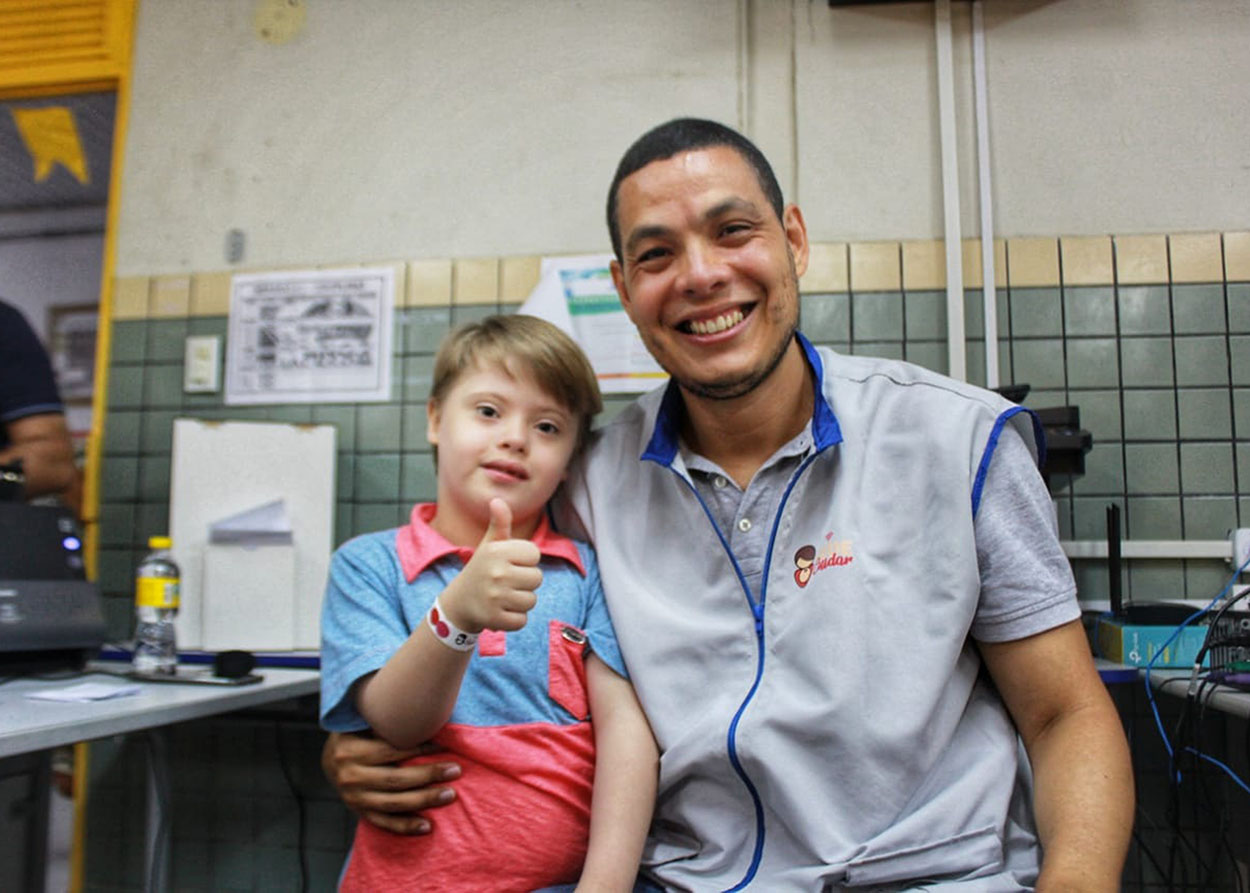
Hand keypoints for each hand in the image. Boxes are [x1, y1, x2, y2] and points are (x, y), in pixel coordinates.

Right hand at [321, 731, 460, 834]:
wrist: (329, 760)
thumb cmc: (357, 735)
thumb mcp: (363, 723)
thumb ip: (385, 722)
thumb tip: (423, 714)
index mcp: (351, 751)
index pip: (391, 751)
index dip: (420, 749)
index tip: (445, 746)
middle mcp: (350, 777)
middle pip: (395, 779)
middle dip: (428, 775)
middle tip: (455, 770)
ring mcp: (354, 798)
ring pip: (393, 803)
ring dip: (424, 800)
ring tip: (449, 795)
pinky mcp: (359, 813)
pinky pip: (384, 823)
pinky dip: (405, 826)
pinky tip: (427, 827)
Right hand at [441, 498, 541, 632]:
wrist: (458, 603)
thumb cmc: (482, 570)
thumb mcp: (489, 546)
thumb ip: (500, 524)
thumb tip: (498, 500)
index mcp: (496, 551)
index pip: (535, 554)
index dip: (525, 561)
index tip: (509, 564)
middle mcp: (495, 573)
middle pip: (537, 578)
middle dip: (525, 582)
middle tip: (506, 583)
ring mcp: (494, 597)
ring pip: (532, 600)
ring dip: (520, 602)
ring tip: (503, 597)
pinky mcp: (494, 619)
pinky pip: (522, 620)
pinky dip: (514, 619)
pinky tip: (500, 611)